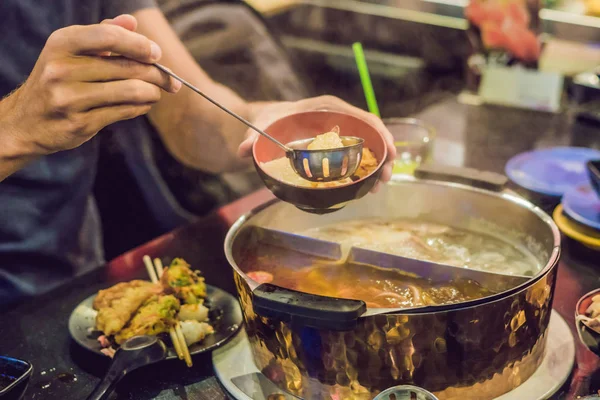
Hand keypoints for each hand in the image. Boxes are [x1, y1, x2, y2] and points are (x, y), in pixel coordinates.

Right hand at [1, 14, 180, 156]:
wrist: (27, 121)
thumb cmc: (57, 80)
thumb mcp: (70, 52)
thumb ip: (102, 35)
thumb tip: (132, 21)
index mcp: (61, 44)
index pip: (110, 37)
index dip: (140, 44)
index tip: (157, 53)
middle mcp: (62, 69)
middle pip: (127, 67)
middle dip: (156, 73)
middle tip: (170, 80)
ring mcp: (70, 99)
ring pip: (130, 91)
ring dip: (152, 92)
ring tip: (157, 92)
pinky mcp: (80, 123)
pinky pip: (124, 112)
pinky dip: (141, 107)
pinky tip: (144, 104)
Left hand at [237, 96, 395, 191]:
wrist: (266, 123)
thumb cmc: (268, 120)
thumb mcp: (261, 126)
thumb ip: (252, 138)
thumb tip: (242, 151)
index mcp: (327, 108)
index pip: (361, 115)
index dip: (379, 132)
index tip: (389, 150)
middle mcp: (338, 117)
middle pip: (370, 131)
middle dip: (384, 152)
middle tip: (387, 177)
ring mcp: (340, 131)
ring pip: (367, 144)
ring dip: (378, 164)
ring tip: (378, 186)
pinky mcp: (337, 145)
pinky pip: (357, 154)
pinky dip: (365, 169)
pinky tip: (366, 186)